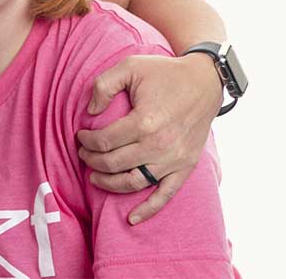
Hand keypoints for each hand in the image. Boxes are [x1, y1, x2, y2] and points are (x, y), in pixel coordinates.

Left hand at [75, 52, 221, 223]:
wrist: (204, 81)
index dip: (87, 140)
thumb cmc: (164, 73)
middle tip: (83, 153)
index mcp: (145, 121)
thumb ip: (103, 85)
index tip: (81, 135)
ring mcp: (174, 159)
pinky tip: (131, 218)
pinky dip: (148, 209)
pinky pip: (165, 194)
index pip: (104, 141)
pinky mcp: (185, 166)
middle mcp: (160, 145)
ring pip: (134, 182)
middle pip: (114, 163)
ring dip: (110, 183)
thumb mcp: (129, 67)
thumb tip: (90, 111)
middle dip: (92, 160)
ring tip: (94, 177)